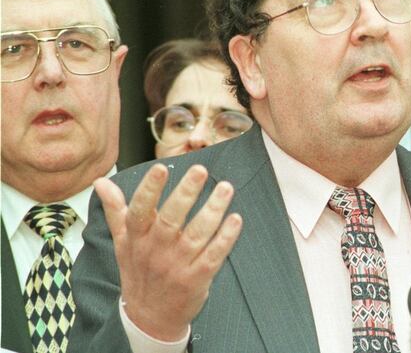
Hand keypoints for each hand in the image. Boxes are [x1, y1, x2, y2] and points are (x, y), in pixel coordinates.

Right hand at [94, 164, 242, 340]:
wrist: (149, 317)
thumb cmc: (139, 271)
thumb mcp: (123, 242)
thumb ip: (116, 209)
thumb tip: (101, 182)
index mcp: (137, 238)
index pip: (140, 210)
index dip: (150, 190)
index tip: (161, 168)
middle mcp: (156, 250)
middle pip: (171, 219)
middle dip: (186, 193)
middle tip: (201, 170)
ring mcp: (177, 265)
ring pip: (197, 234)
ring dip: (213, 210)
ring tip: (226, 188)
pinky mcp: (197, 278)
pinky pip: (214, 255)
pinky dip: (226, 238)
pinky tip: (235, 220)